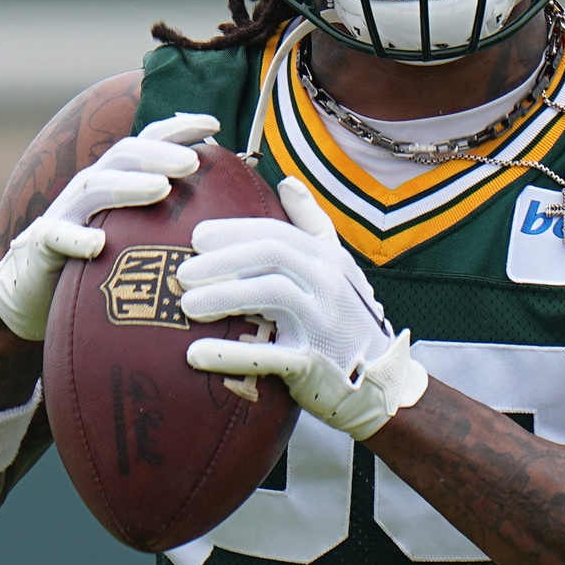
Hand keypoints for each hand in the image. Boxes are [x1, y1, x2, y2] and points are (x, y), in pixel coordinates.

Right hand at [0, 112, 217, 341]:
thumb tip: (232, 222)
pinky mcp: (41, 247)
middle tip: (193, 161)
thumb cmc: (97, 269)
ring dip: (128, 185)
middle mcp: (88, 190)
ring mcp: (63, 215)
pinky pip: (56, 237)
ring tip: (161, 188)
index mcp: (114, 183)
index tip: (215, 125)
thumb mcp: (137, 240)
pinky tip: (99, 244)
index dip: (177, 129)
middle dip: (158, 154)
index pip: (146, 143)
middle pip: (122, 157)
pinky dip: (76, 238)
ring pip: (93, 188)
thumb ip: (172, 226)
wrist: (32, 299)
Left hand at [177, 176, 427, 440]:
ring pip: (271, 293)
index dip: (233, 232)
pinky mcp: (314, 363)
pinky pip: (269, 355)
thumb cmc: (347, 320)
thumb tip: (287, 182)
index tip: (197, 238)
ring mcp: (325, 322)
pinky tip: (194, 355)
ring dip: (224, 296)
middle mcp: (330, 283)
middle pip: (271, 255)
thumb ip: (313, 226)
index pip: (276, 233)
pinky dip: (229, 355)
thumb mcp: (339, 267)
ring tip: (187, 306)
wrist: (380, 382)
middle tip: (184, 273)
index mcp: (329, 259)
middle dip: (222, 260)